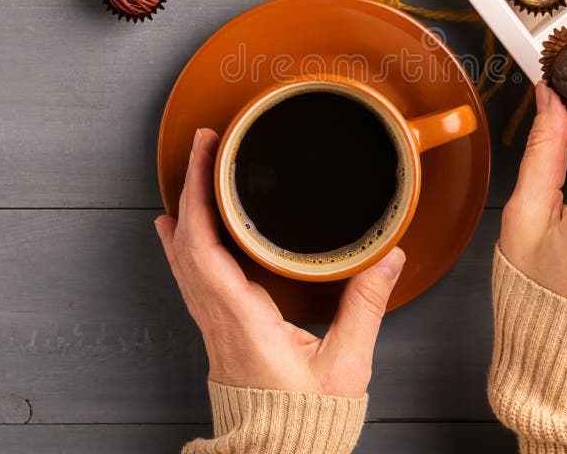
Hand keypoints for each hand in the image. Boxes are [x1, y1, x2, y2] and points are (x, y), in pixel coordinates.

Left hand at [155, 128, 404, 396]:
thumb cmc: (304, 421)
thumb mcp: (345, 365)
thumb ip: (366, 308)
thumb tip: (388, 259)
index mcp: (242, 320)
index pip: (206, 246)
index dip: (200, 196)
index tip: (207, 156)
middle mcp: (218, 318)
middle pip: (187, 243)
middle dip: (190, 187)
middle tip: (203, 146)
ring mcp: (213, 325)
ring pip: (183, 259)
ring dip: (185, 210)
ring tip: (189, 174)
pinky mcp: (218, 330)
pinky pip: (189, 276)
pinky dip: (183, 243)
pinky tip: (178, 231)